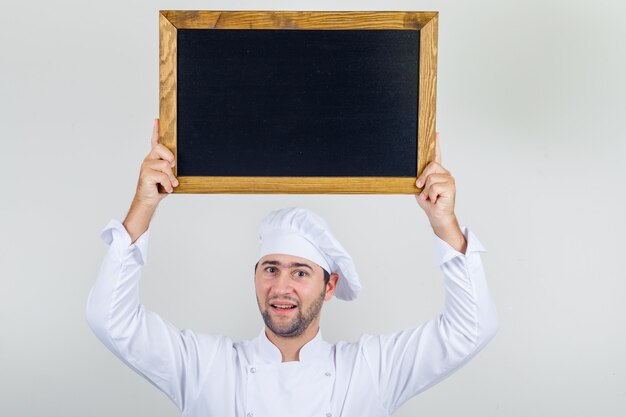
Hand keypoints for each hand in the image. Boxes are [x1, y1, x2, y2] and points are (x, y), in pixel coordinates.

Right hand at [133, 119, 177, 207]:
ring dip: (171, 177)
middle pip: (160, 148)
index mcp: (154, 158)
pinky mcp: (145, 174)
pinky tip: (167, 188)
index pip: (154, 141)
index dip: (156, 130)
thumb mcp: (167, 175)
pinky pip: (162, 175)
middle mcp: (148, 159)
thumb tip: (174, 162)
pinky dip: (168, 183)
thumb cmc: (158, 187)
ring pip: (165, 165)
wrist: (148, 200)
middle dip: (170, 157)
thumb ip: (170, 167)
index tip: (157, 120)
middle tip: (173, 166)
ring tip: (171, 184)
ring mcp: (146, 166)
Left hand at [415, 133, 465, 252]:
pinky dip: (430, 194)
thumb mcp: (420, 188)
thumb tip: (417, 176)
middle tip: (421, 188)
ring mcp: (449, 179)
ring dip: (426, 190)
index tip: (435, 133)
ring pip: (431, 178)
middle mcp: (445, 173)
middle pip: (430, 166)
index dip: (436, 144)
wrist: (436, 215)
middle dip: (422, 178)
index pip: (437, 155)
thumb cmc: (429, 202)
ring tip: (431, 196)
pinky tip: (435, 199)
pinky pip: (434, 186)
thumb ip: (420, 178)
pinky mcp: (450, 186)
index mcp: (437, 172)